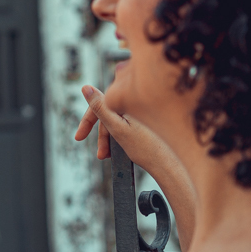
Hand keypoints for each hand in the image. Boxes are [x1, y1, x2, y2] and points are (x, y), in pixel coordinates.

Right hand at [76, 84, 196, 247]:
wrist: (171, 164)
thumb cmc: (148, 148)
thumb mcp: (118, 128)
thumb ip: (100, 108)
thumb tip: (85, 87)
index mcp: (130, 100)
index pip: (100, 104)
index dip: (87, 121)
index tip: (79, 137)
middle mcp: (137, 103)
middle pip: (109, 114)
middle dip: (101, 135)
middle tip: (99, 154)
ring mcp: (143, 112)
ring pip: (117, 121)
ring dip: (109, 138)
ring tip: (107, 156)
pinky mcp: (148, 121)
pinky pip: (127, 125)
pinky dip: (119, 137)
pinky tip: (118, 150)